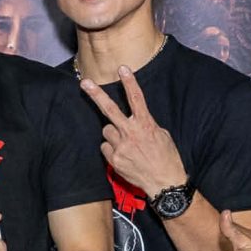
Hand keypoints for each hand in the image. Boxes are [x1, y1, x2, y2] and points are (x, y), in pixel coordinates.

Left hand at [80, 68, 187, 199]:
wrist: (164, 182)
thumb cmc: (166, 158)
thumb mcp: (162, 135)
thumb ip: (145, 125)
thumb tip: (134, 121)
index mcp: (146, 124)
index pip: (136, 98)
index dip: (129, 82)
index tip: (123, 68)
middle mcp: (131, 133)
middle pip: (110, 109)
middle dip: (96, 95)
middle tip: (84, 83)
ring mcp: (121, 146)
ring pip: (106, 131)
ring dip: (112, 134)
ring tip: (126, 144)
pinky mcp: (114, 159)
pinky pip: (105, 148)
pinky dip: (111, 149)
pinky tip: (123, 156)